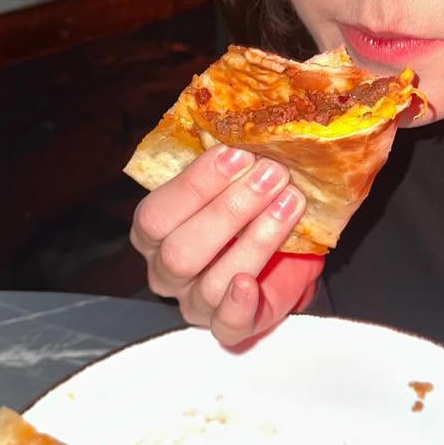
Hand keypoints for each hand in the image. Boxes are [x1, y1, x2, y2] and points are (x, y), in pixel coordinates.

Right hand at [130, 144, 323, 347]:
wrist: (287, 252)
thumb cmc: (251, 208)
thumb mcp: (233, 180)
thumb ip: (227, 159)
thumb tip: (243, 117)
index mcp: (154, 231)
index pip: (156, 214)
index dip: (196, 184)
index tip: (239, 154)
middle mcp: (166, 270)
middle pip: (180, 250)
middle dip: (230, 209)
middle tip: (272, 175)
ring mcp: (194, 302)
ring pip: (210, 282)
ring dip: (254, 241)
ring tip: (289, 204)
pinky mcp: (227, 327)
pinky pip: (225, 326)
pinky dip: (237, 305)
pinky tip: (251, 282)